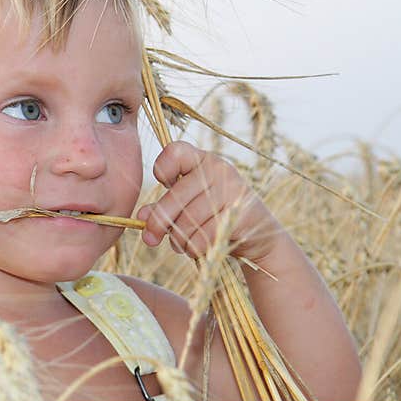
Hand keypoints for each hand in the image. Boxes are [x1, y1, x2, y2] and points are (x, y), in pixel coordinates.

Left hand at [135, 141, 281, 262]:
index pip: (174, 151)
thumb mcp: (189, 206)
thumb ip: (163, 208)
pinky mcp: (239, 214)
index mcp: (202, 160)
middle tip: (149, 239)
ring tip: (181, 245)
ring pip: (188, 220)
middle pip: (176, 196)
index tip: (163, 184)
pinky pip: (203, 237)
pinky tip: (196, 248)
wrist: (258, 236)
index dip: (162, 168)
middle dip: (158, 222)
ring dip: (178, 240)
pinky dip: (193, 248)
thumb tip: (141, 217)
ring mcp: (231, 190)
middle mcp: (218, 169)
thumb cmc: (214, 216)